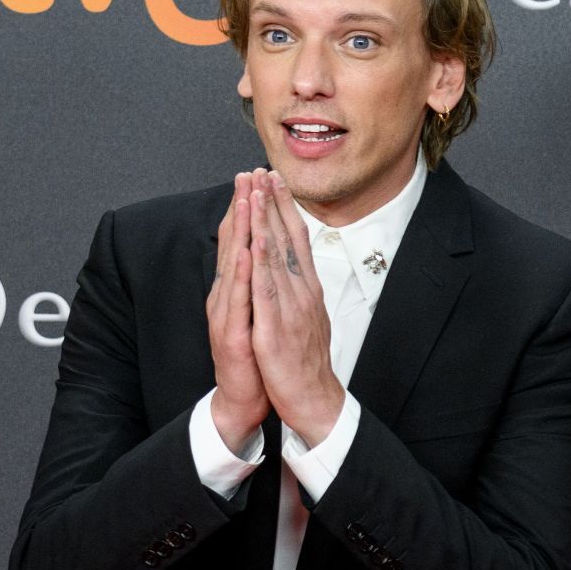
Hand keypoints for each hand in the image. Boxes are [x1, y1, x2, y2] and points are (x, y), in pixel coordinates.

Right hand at [205, 170, 270, 447]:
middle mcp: (228, 297)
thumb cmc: (254, 357)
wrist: (245, 399)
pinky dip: (242, 275)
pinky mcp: (233, 335)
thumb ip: (256, 283)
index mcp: (236, 290)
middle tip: (246, 173)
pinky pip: (239, 301)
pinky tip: (246, 253)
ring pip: (233, 266)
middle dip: (240, 208)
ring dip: (238, 231)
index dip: (245, 210)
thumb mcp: (257, 312)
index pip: (240, 242)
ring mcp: (227, 315)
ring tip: (244, 200)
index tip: (253, 178)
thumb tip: (262, 255)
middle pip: (233, 246)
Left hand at [248, 171, 344, 447]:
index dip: (285, 208)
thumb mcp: (308, 317)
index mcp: (308, 290)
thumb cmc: (307, 362)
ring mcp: (290, 310)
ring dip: (266, 223)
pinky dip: (262, 266)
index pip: (297, 240)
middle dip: (274, 203)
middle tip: (264, 169)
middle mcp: (302, 293)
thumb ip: (300, 290)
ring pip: (277, 259)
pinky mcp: (276, 330)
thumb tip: (296, 266)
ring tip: (257, 191)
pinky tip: (256, 243)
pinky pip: (267, 294)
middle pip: (288, 241)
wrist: (314, 400)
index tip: (275, 179)